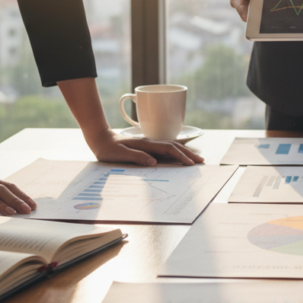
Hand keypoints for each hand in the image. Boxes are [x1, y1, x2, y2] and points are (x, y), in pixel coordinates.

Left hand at [88, 129, 204, 165]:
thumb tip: (154, 162)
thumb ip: (137, 157)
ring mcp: (150, 143)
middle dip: (189, 154)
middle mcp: (150, 142)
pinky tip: (180, 155)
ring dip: (185, 152)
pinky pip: (166, 148)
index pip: (168, 149)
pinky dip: (176, 151)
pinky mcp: (147, 146)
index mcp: (146, 145)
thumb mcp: (119, 155)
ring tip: (195, 158)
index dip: (181, 156)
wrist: (100, 138)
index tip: (191, 164)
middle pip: (174, 146)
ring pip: (171, 146)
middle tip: (201, 161)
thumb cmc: (108, 149)